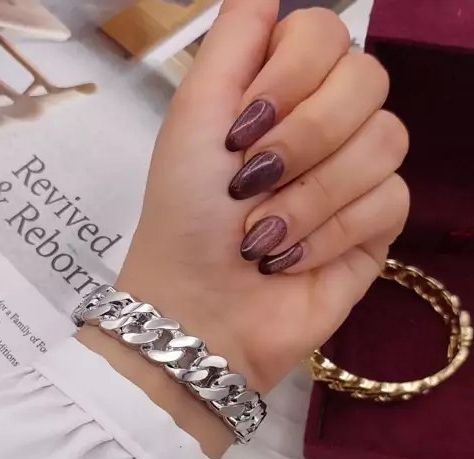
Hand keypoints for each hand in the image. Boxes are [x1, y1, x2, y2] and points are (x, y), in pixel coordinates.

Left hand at [116, 0, 408, 394]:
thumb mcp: (192, 117)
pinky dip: (330, 233)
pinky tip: (292, 258)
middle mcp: (325, 123)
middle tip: (251, 181)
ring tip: (263, 234)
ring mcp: (356, 174)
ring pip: (386, 142)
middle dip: (304, 138)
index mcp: (281, 91)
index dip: (292, 74)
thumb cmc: (186, 214)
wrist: (201, 307)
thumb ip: (231, 43)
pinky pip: (389, 201)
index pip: (327, 33)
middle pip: (368, 80)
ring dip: (310, 196)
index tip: (243, 127)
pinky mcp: (377, 226)